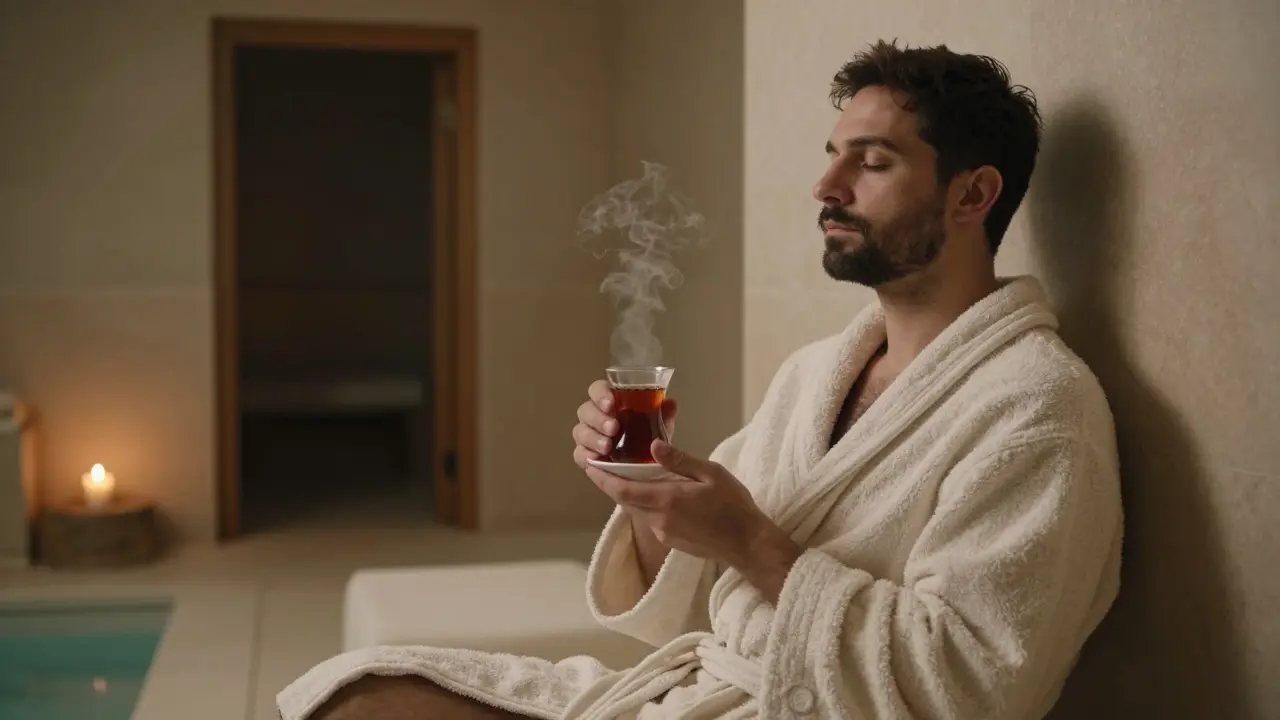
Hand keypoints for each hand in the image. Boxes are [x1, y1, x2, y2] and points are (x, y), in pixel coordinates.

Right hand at [572, 380, 676, 469]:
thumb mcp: (660, 426)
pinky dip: (585, 456)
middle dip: (598, 418)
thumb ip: (664, 415)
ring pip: (580, 431)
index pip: (597, 389)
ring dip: (593, 437)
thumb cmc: (648, 437)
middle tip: (614, 428)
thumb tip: (670, 403)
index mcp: (611, 401)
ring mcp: (588, 436)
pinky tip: (596, 459)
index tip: (611, 403)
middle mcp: (596, 416)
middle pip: (585, 410)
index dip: (600, 393)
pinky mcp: (586, 455)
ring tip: (608, 447)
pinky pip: (578, 454)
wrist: (646, 464)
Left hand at [584, 440, 778, 568]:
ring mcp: (663, 532)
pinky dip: (643, 504)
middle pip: (624, 500)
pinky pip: (649, 519)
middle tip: (603, 465)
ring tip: (626, 475)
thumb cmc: (733, 505)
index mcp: (666, 499)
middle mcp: (658, 519)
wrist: (747, 544)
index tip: (589, 465)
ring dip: (627, 494)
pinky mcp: (670, 540)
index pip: (622, 489)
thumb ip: (679, 461)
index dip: (602, 478)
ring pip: (636, 510)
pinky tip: (653, 493)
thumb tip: (653, 445)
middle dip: (611, 484)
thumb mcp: (710, 474)